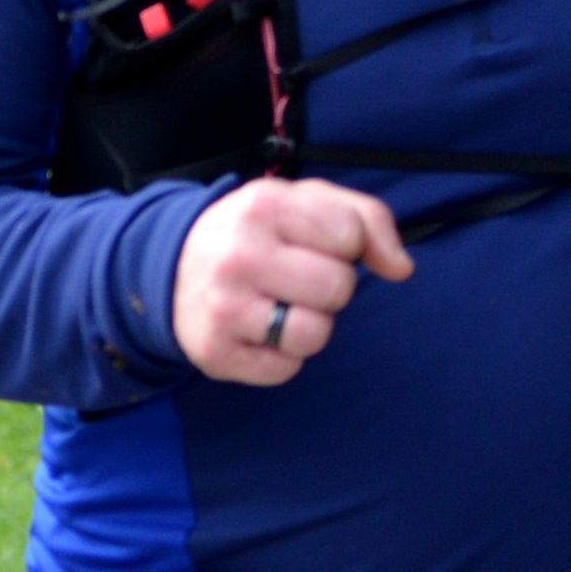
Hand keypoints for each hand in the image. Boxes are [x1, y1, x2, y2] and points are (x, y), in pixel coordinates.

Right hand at [169, 177, 414, 384]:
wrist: (169, 267)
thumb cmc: (254, 232)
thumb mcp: (302, 202)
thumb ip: (366, 218)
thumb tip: (401, 268)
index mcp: (262, 205)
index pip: (350, 235)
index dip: (345, 244)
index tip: (313, 243)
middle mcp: (240, 254)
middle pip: (338, 287)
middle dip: (330, 287)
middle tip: (296, 278)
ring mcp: (224, 307)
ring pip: (316, 335)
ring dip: (310, 325)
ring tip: (280, 306)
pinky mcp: (217, 353)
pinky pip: (286, 369)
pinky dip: (281, 356)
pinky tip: (258, 330)